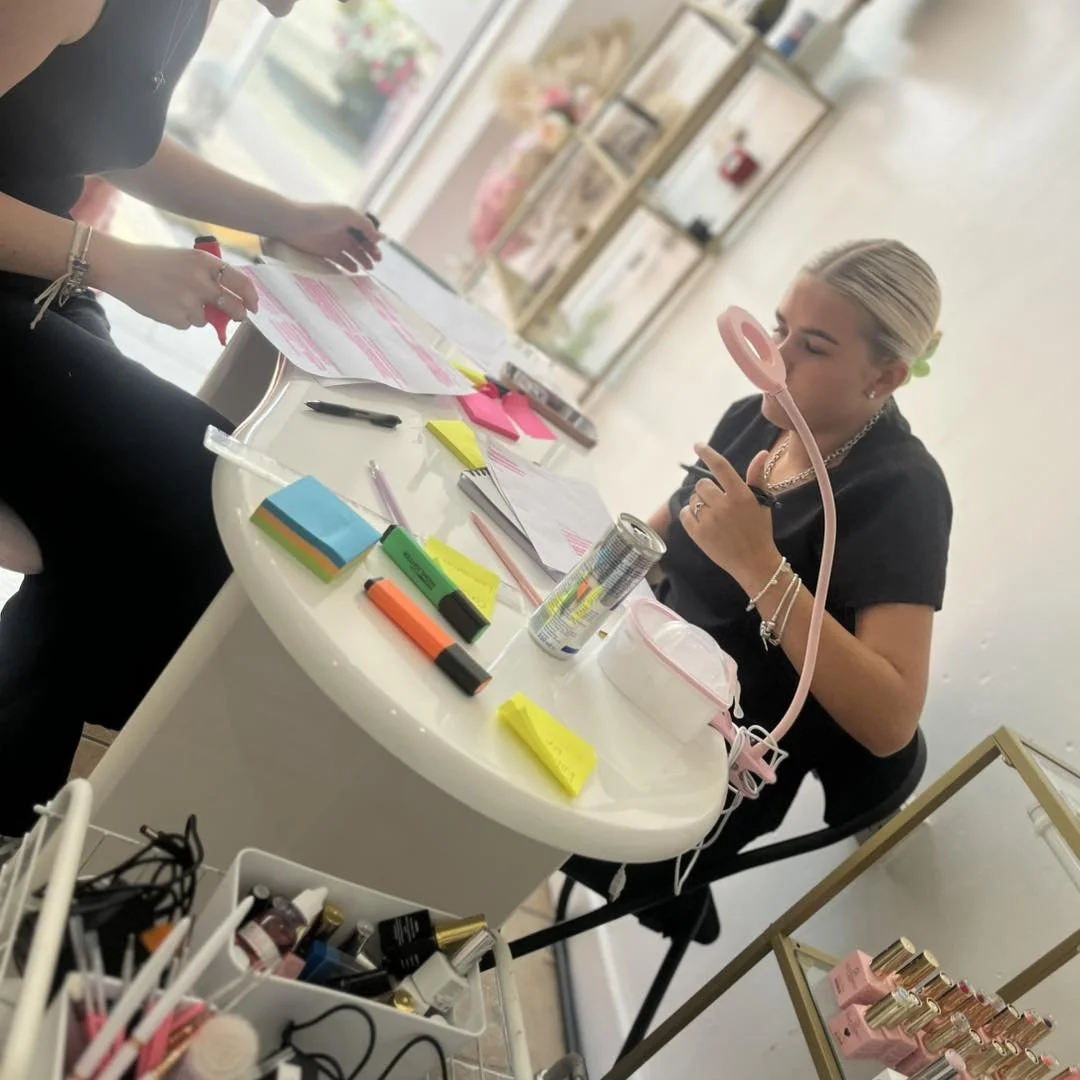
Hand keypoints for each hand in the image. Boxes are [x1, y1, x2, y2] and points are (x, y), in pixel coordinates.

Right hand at [95, 238, 258, 330]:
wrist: (120, 267)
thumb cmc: (153, 261)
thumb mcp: (185, 258)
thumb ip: (208, 274)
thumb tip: (232, 296)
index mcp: (204, 262)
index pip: (241, 282)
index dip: (251, 297)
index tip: (254, 305)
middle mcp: (201, 281)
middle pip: (234, 307)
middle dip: (238, 314)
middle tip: (237, 316)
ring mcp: (189, 300)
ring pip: (207, 319)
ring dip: (198, 314)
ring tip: (176, 299)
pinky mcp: (177, 317)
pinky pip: (188, 324)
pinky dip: (180, 319)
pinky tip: (165, 304)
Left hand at [274, 203, 382, 271]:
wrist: (294, 224)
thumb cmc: (321, 216)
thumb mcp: (347, 214)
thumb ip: (365, 224)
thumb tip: (380, 237)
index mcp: (349, 220)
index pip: (366, 231)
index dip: (374, 240)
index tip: (378, 250)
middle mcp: (343, 231)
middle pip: (361, 244)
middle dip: (371, 252)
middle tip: (376, 261)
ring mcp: (334, 243)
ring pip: (353, 254)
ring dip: (362, 260)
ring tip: (368, 268)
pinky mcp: (326, 253)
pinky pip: (341, 262)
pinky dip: (349, 266)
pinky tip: (354, 271)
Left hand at [679, 444, 780, 594]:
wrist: (753, 562)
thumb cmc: (759, 530)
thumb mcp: (762, 502)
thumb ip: (757, 477)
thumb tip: (762, 453)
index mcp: (740, 495)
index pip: (720, 467)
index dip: (707, 453)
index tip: (697, 445)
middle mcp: (723, 506)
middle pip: (702, 485)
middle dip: (707, 490)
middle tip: (717, 501)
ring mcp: (708, 521)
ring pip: (693, 500)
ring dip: (699, 503)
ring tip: (713, 515)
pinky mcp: (697, 534)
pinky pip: (684, 514)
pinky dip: (690, 514)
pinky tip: (701, 521)